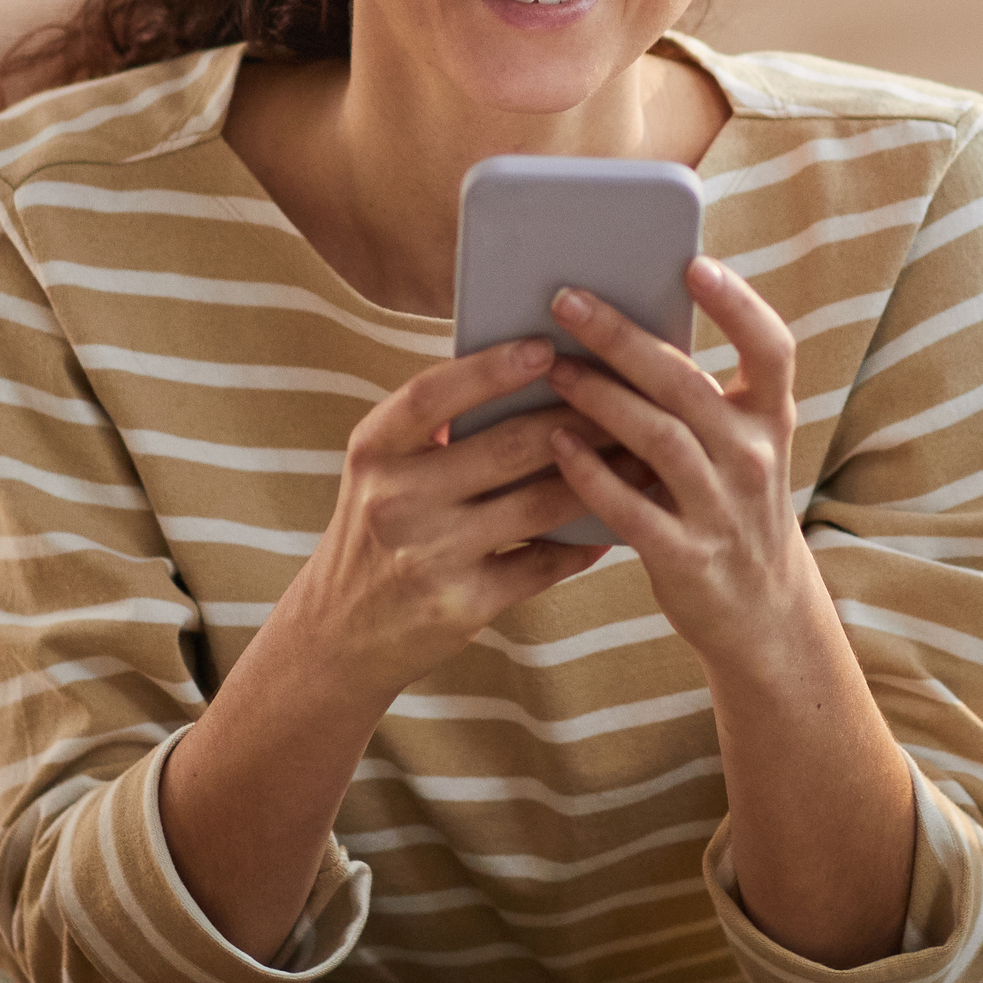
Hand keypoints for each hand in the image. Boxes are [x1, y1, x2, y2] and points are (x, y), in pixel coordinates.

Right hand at [260, 337, 606, 705]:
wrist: (341, 636)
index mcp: (374, 452)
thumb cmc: (378, 531)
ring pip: (537, 504)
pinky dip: (582, 542)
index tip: (546, 346)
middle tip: (630, 395)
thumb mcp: (383, 471)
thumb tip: (533, 372)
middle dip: (579, 418)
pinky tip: (613, 523)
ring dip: (600, 477)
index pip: (433, 396)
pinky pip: (541, 564)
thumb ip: (437, 429)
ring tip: (642, 455)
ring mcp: (429, 557)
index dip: (490, 369)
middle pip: (506, 446)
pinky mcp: (461, 607)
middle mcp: (395, 501)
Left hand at [543, 258, 813, 654]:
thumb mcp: (740, 445)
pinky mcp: (687, 556)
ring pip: (658, 438)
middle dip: (622, 338)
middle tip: (566, 300)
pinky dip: (591, 473)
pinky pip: (631, 507)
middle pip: (687, 384)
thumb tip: (620, 325)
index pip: (771, 349)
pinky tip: (554, 444)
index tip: (693, 263)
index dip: (738, 303)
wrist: (760, 611)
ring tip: (550, 368)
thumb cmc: (732, 504)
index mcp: (770, 419)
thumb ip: (698, 395)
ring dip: (598, 397)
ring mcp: (723, 509)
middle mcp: (753, 458)